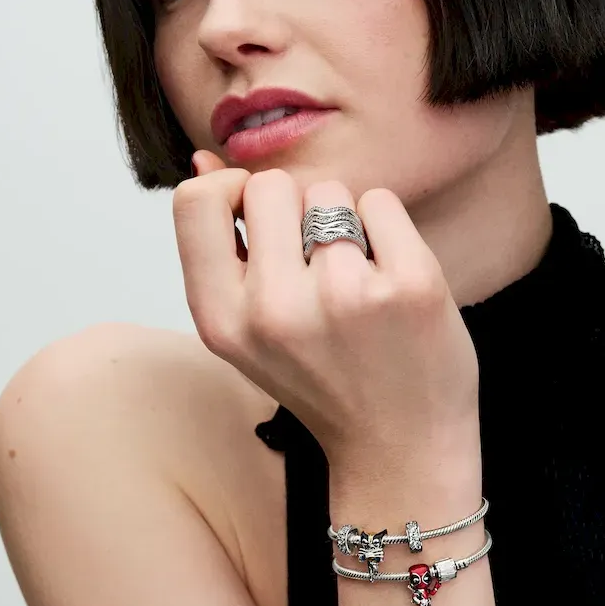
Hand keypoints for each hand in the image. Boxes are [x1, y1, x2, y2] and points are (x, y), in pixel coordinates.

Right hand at [172, 151, 480, 470]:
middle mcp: (275, 310)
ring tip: (356, 281)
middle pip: (269, 184)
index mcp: (222, 321)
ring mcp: (345, 296)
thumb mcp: (251, 325)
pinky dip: (387, 228)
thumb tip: (204, 156)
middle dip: (295, 209)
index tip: (260, 220)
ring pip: (330, 190)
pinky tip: (391, 279)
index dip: (229, 191)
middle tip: (317, 264)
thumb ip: (223, 243)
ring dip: (343, 221)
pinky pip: (381, 201)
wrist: (401, 448)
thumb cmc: (323, 377)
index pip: (195, 199)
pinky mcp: (410, 284)